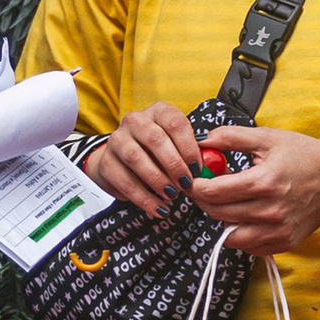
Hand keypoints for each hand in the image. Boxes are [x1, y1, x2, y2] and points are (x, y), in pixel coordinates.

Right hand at [83, 102, 204, 216]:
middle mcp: (135, 120)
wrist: (123, 161)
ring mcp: (117, 139)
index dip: (188, 146)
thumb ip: (193, 154)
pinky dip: (143, 198)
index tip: (197, 168)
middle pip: (154, 138)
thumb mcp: (177, 146)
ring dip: (157, 180)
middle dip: (173, 164)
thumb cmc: (160, 154)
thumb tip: (212, 167)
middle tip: (185, 184)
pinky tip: (158, 208)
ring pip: (135, 158)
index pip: (175, 122)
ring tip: (172, 196)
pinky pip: (123, 180)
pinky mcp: (106, 161)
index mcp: (159, 112)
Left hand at [187, 123, 319, 256]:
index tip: (193, 180)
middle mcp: (270, 211)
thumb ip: (231, 137)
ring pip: (230, 236)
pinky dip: (240, 234)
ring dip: (222, 220)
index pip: (214, 192)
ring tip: (228, 203)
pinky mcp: (284, 243)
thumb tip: (202, 141)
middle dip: (204, 201)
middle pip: (218, 214)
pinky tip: (246, 216)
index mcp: (263, 182)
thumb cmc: (303, 156)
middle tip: (205, 190)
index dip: (196, 186)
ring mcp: (278, 230)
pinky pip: (249, 246)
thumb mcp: (268, 138)